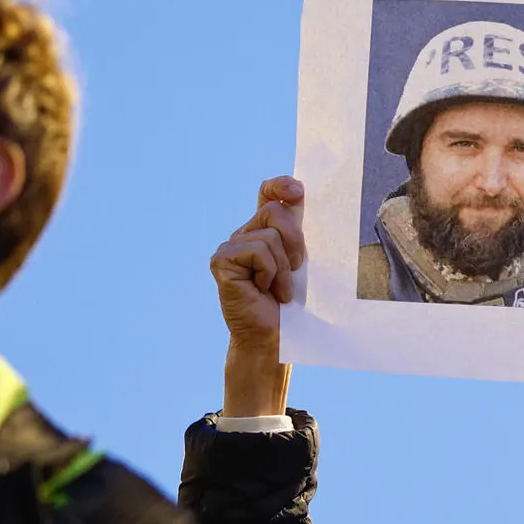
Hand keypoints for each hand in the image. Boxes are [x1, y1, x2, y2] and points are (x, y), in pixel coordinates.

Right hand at [212, 175, 303, 415]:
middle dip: (295, 242)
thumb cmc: (292, 304)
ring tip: (278, 290)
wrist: (276, 338)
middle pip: (274, 212)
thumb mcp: (302, 262)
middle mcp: (244, 235)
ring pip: (268, 235)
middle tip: (294, 271)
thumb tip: (301, 195)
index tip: (297, 191)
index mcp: (264, 232)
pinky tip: (263, 291)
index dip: (279, 185)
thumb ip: (299, 231)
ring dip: (283, 268)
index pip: (268, 194)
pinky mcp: (221, 261)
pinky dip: (269, 273)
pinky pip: (257, 251)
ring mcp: (229, 248)